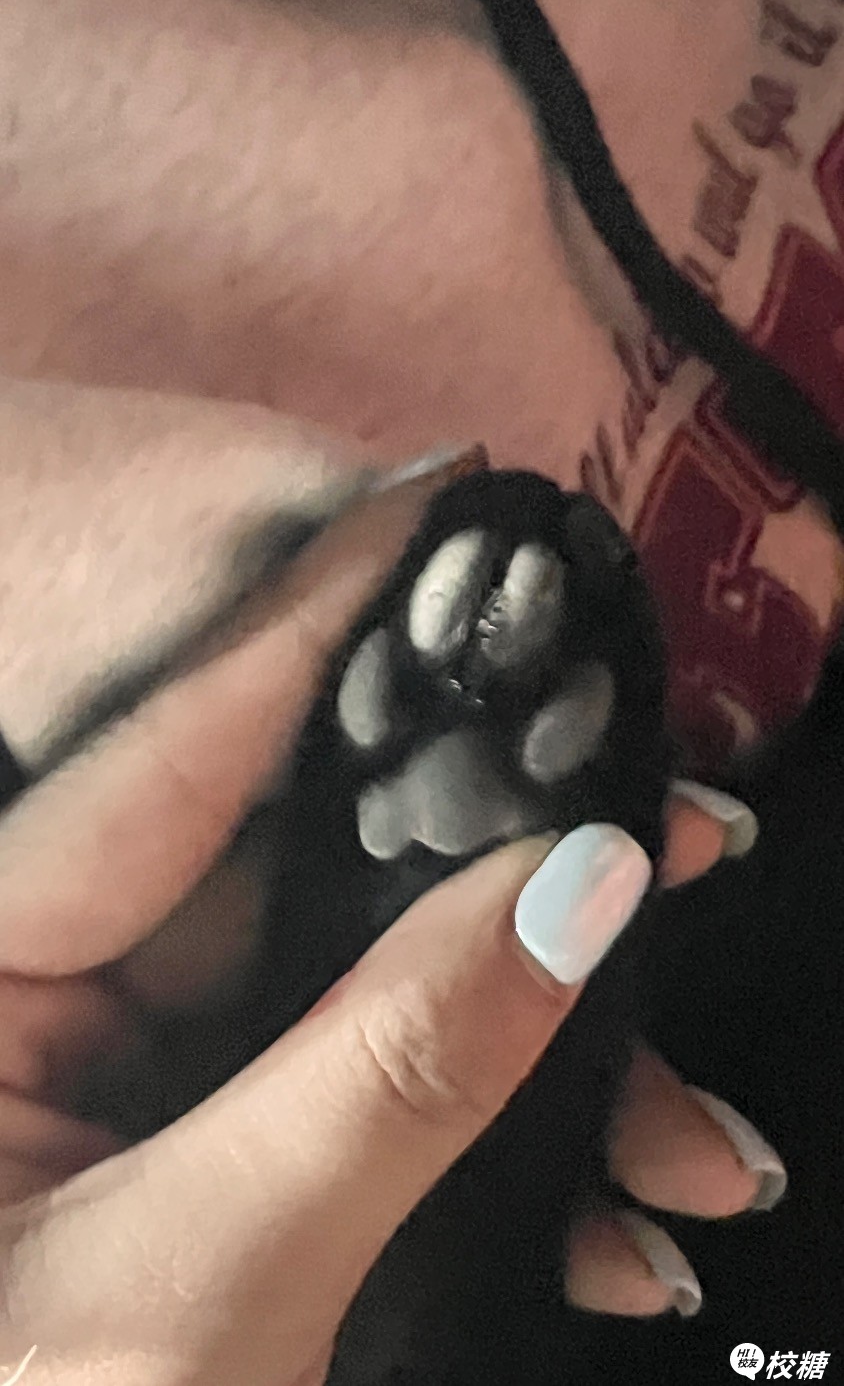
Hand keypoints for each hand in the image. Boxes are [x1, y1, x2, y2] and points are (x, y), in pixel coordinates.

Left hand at [0, 464, 782, 1384]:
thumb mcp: (202, 1289)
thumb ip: (394, 1075)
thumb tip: (572, 889)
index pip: (181, 744)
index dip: (321, 608)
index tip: (440, 493)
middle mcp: (63, 980)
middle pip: (294, 841)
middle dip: (482, 822)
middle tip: (649, 792)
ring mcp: (135, 1056)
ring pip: (348, 955)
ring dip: (514, 976)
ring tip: (674, 965)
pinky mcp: (194, 1126)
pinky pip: (349, 1055)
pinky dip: (475, 1083)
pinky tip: (600, 1145)